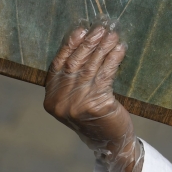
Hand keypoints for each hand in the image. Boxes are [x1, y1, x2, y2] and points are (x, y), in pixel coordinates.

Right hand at [44, 21, 141, 171]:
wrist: (111, 143)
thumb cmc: (95, 117)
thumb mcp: (77, 98)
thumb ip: (73, 78)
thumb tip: (83, 41)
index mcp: (51, 98)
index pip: (58, 65)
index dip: (69, 45)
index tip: (80, 29)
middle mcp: (60, 102)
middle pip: (74, 64)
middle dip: (89, 43)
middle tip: (101, 28)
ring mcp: (76, 104)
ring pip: (91, 68)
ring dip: (103, 48)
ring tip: (113, 35)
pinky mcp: (95, 105)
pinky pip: (105, 75)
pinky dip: (113, 60)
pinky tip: (120, 50)